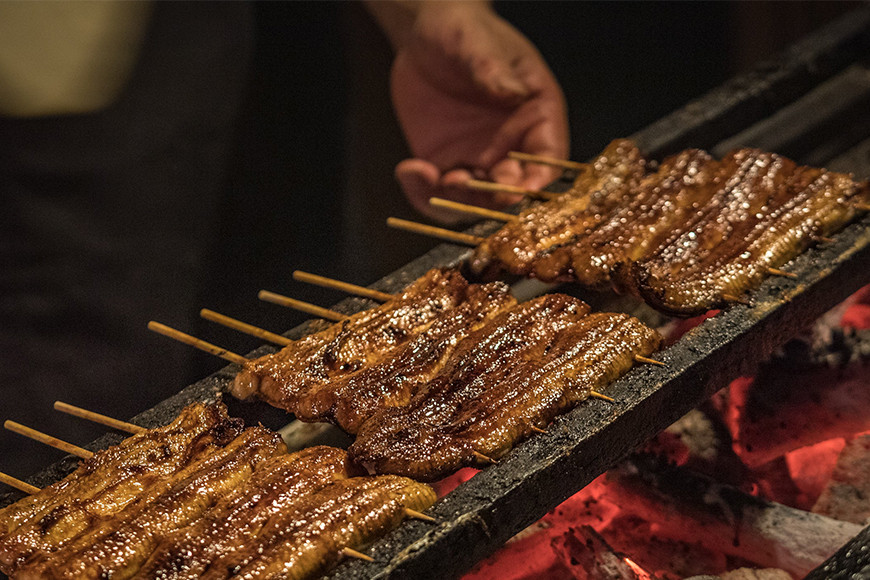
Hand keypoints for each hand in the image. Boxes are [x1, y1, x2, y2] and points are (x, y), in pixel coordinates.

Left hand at [381, 2, 568, 221]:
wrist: (424, 37)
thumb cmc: (463, 31)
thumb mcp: (476, 42)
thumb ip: (493, 69)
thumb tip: (511, 91)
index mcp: (535, 115)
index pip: (547, 159)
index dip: (535, 181)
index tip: (514, 190)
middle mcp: (511, 145)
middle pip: (511, 190)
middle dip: (489, 197)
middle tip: (461, 181)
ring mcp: (478, 159)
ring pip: (474, 201)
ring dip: (456, 200)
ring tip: (433, 176)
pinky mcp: (445, 164)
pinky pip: (438, 194)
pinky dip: (423, 193)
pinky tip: (410, 169)